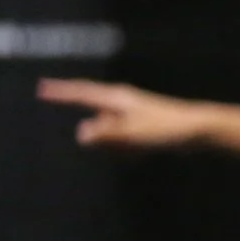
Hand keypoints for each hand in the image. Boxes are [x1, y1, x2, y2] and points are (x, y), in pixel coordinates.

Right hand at [39, 78, 213, 149]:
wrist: (198, 130)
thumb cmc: (165, 128)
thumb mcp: (132, 133)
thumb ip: (106, 134)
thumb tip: (81, 134)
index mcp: (116, 99)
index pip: (82, 93)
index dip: (61, 92)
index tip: (41, 88)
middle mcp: (121, 103)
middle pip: (97, 121)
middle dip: (102, 138)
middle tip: (123, 146)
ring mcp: (131, 115)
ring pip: (110, 135)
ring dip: (117, 147)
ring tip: (140, 148)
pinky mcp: (141, 127)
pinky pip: (124, 143)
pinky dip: (129, 150)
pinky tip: (145, 152)